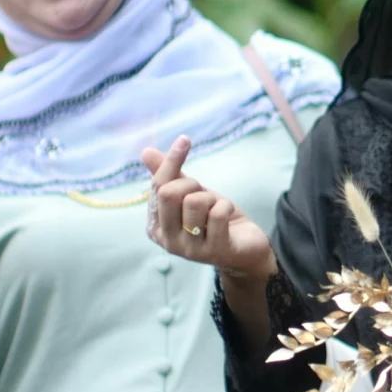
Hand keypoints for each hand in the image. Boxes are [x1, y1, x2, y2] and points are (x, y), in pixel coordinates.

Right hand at [139, 136, 278, 278]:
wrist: (244, 248)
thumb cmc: (213, 219)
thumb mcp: (190, 194)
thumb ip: (169, 175)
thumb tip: (146, 151)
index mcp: (155, 227)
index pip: (158, 186)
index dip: (172, 161)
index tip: (185, 139)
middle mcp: (167, 241)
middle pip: (169, 193)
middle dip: (191, 184)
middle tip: (203, 194)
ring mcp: (189, 249)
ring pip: (195, 201)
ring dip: (211, 198)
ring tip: (215, 209)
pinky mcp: (214, 251)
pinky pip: (217, 213)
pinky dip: (226, 206)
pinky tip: (227, 216)